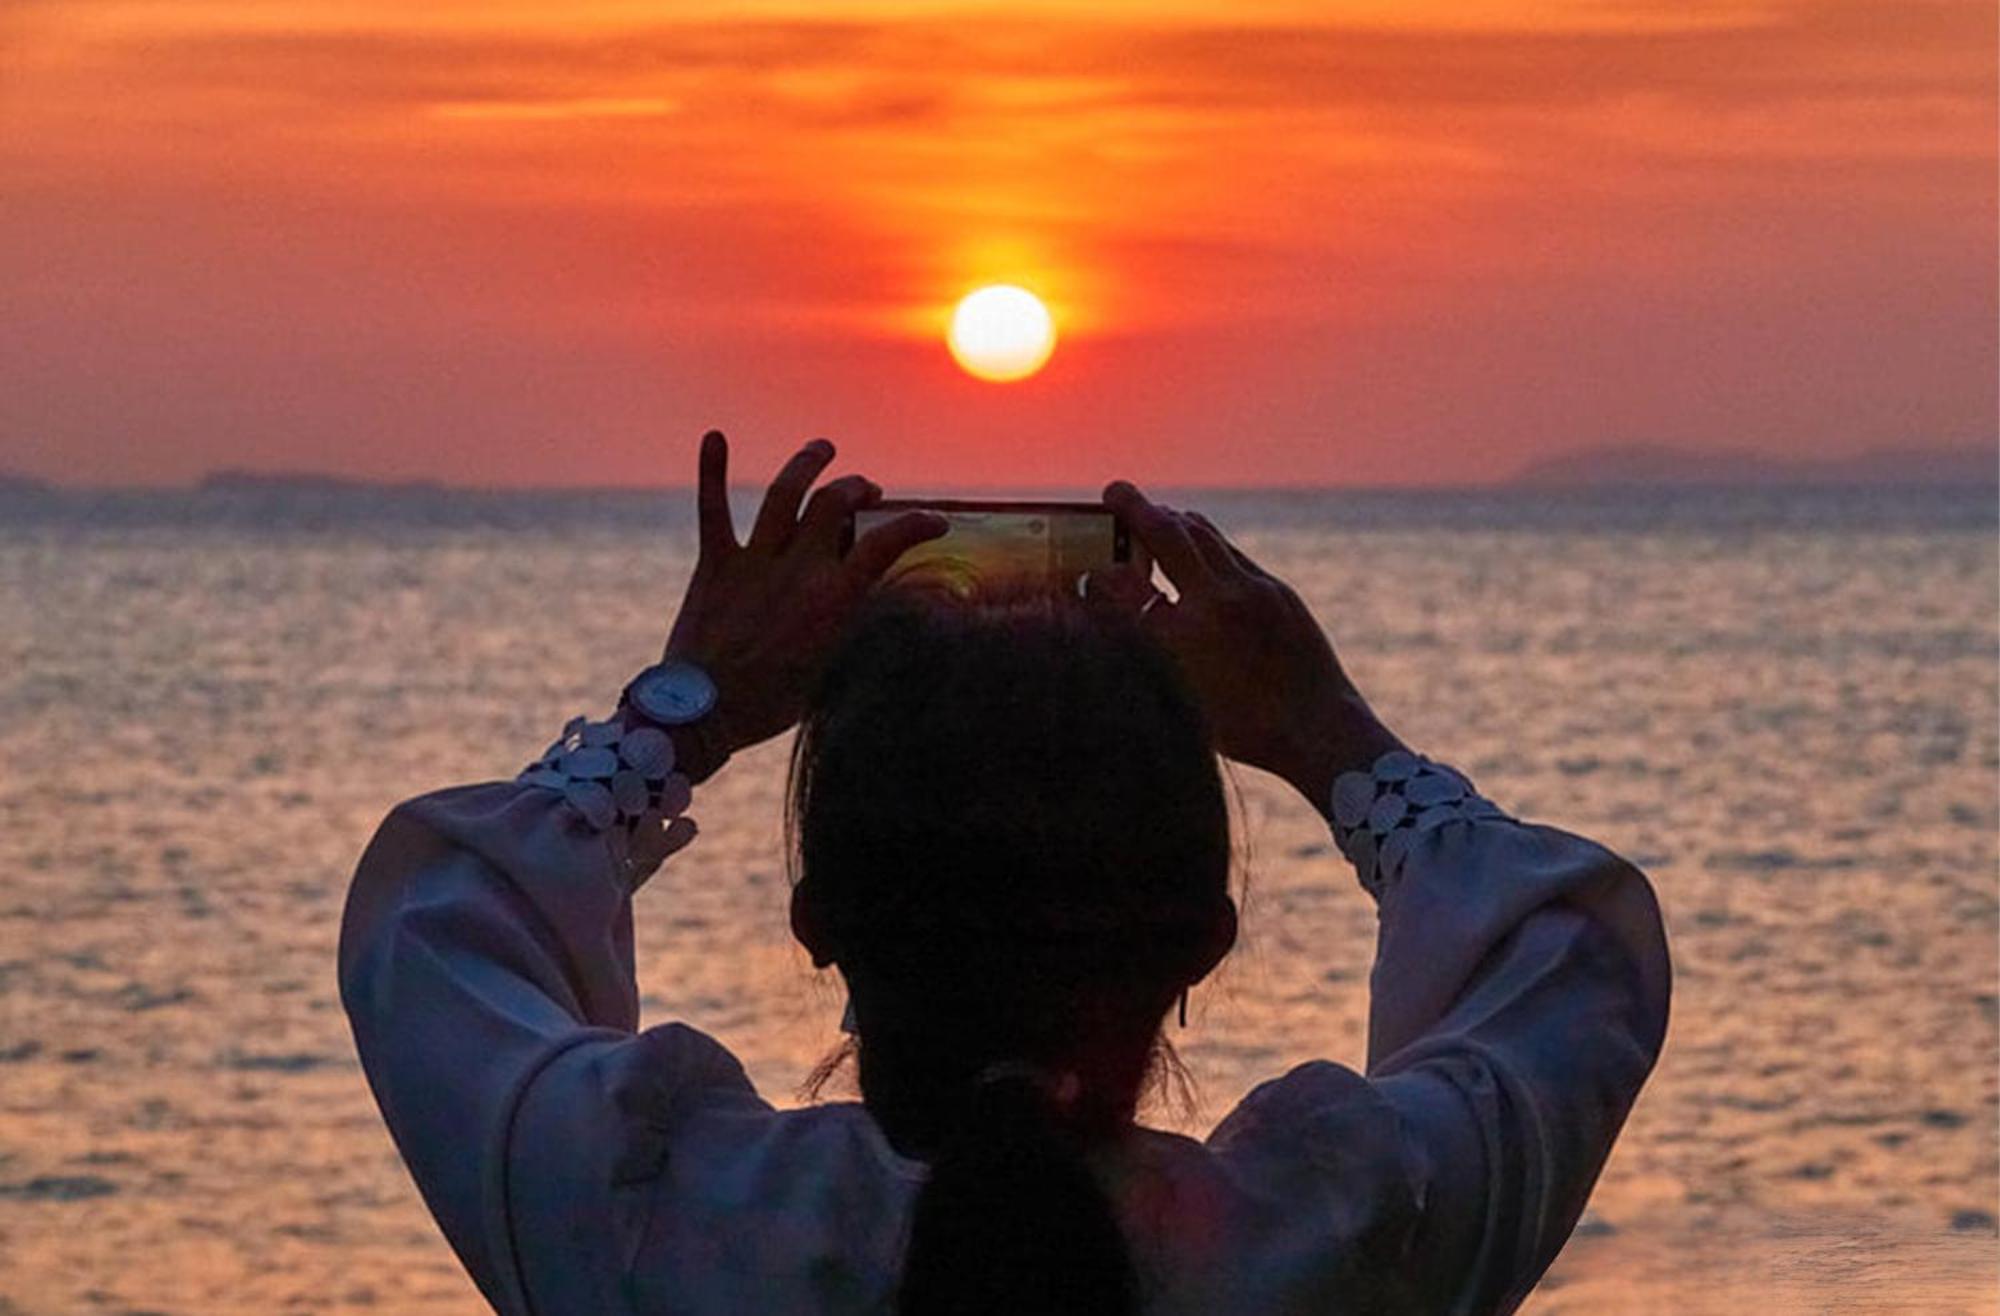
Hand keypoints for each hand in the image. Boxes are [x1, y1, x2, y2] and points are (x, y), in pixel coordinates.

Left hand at [659, 431, 946, 763]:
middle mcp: (799, 569)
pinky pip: (714, 509)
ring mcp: (755, 561)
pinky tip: (714, 436)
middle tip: (865, 490)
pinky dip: (713, 472)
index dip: (916, 524)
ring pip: (787, 494)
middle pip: (835, 504)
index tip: (936, 521)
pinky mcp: (716, 564)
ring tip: (823, 449)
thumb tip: (861, 607)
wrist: (703, 712)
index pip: (887, 544)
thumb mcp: (826, 670)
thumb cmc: (768, 705)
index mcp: (834, 599)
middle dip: (856, 488)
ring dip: (808, 464)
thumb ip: (844, 628)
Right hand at [1093, 481, 1404, 805]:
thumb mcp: (1179, 699)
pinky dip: (1205, 541)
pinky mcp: (1276, 590)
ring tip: (1153, 511)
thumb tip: (1123, 611)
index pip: (1122, 585)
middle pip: (1166, 534)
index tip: (1088, 565)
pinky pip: (1231, 552)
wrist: (1317, 730)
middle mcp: (1214, 605)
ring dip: (1173, 517)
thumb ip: (1148, 651)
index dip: (1099, 571)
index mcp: (1180, 640)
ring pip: (1203, 533)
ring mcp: (1251, 591)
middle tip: (1114, 490)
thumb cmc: (1242, 729)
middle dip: (1135, 507)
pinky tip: (1196, 543)